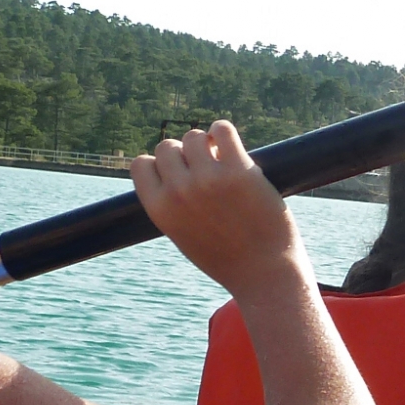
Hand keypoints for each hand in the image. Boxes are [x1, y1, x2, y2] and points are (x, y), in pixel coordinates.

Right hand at [133, 121, 309, 298]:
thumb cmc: (227, 259)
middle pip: (166, 147)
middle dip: (183, 154)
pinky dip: (222, 131)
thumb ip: (174, 204)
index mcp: (160, 209)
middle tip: (204, 169)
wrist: (264, 274)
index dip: (158, 166)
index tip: (177, 175)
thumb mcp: (184, 236)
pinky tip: (229, 145)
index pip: (140, 165)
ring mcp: (208, 179)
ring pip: (193, 136)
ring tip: (220, 158)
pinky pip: (221, 129)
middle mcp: (179, 191)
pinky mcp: (239, 170)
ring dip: (205, 143)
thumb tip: (178, 165)